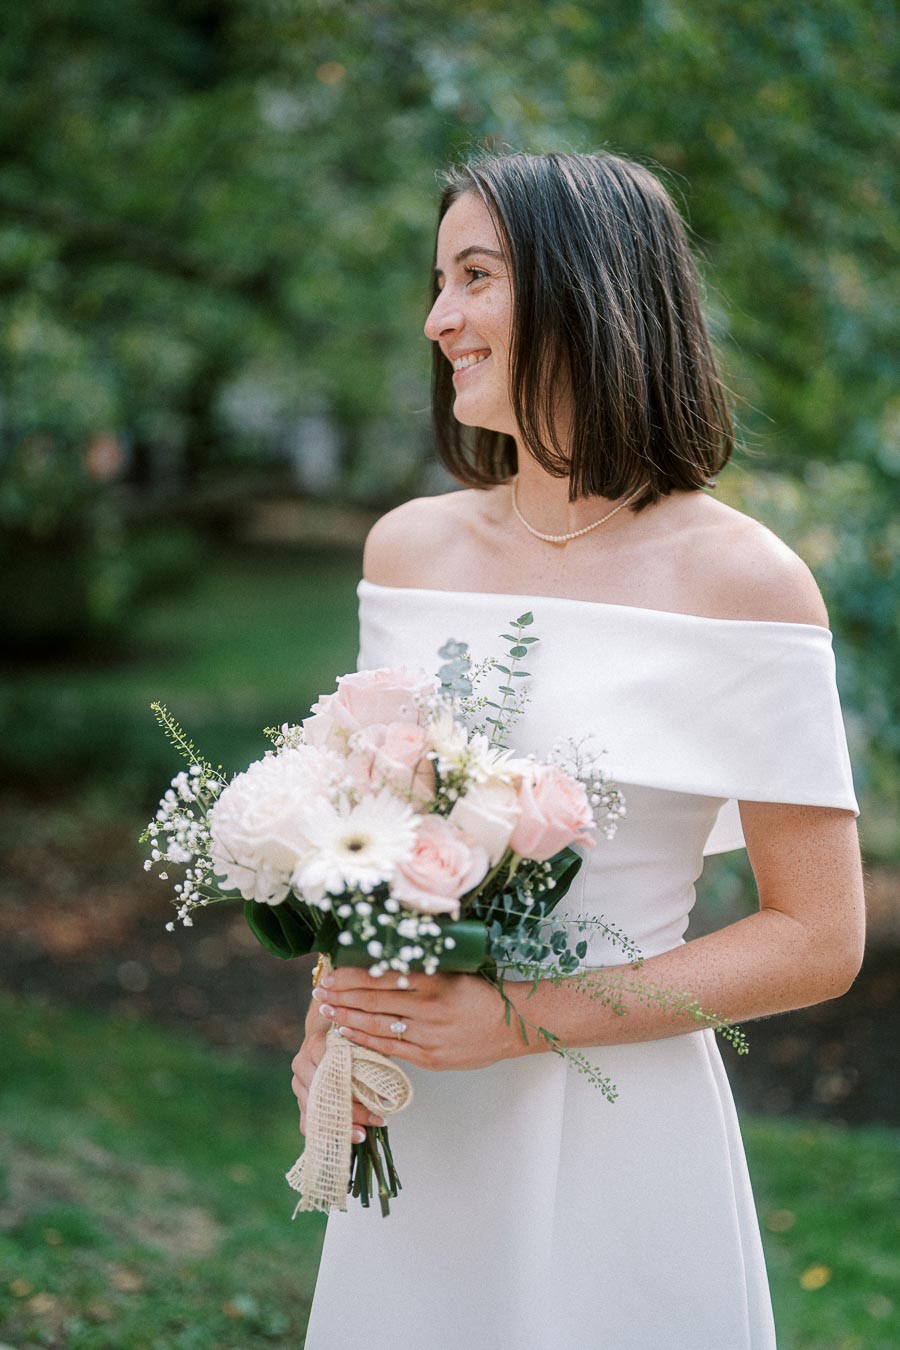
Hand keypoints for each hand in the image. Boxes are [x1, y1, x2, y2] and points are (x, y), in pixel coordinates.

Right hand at [290, 1026, 385, 1141]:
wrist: (323, 1031)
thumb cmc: (348, 1036)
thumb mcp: (360, 1040)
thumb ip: (367, 1057)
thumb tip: (384, 1091)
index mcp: (315, 1045)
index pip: (334, 1073)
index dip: (356, 1091)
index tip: (379, 1103)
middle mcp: (302, 1064)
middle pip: (326, 1095)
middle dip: (352, 1112)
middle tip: (376, 1121)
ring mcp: (297, 1083)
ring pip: (316, 1111)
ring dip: (342, 1125)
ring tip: (364, 1134)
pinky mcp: (299, 1098)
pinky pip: (307, 1122)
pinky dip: (327, 1133)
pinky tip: (344, 1140)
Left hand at [310, 965, 525, 1071]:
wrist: (511, 1024)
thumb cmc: (480, 993)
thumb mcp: (452, 970)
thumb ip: (419, 967)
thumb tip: (379, 959)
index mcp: (433, 979)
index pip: (381, 975)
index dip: (351, 975)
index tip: (331, 972)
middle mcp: (428, 1006)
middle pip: (373, 999)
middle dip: (342, 995)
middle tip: (320, 990)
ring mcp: (428, 1034)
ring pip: (377, 1024)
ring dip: (348, 1017)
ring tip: (327, 1010)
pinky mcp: (430, 1057)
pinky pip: (390, 1048)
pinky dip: (366, 1040)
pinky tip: (348, 1033)